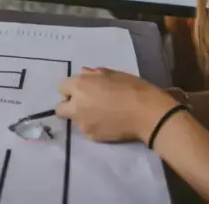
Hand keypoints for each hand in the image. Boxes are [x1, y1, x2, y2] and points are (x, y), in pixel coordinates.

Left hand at [55, 67, 176, 142]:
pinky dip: (93, 126)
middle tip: (85, 104)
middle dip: (69, 105)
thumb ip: (93, 74)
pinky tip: (107, 123)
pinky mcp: (92, 136)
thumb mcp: (112, 74)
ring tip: (101, 114)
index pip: (62, 87)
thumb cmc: (132, 88)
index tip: (83, 90)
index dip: (72, 88)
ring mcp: (83, 123)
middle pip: (60, 108)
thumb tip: (83, 73)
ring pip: (74, 120)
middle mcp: (76, 104)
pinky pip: (87, 129)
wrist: (148, 114)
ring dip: (82, 116)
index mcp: (79, 85)